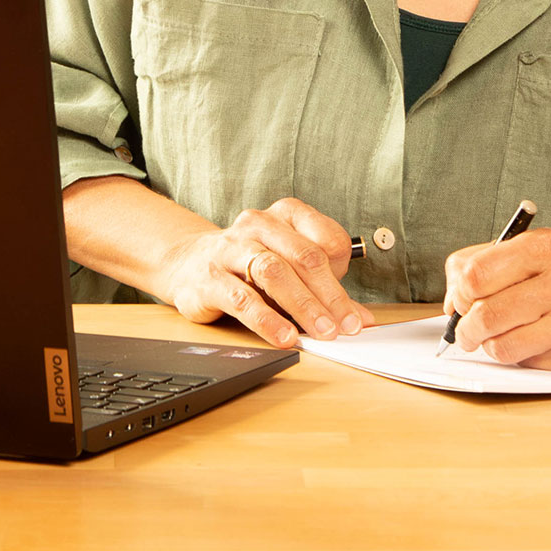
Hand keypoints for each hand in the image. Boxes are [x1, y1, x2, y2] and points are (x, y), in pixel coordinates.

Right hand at [159, 196, 375, 348]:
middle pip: (303, 257)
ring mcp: (232, 247)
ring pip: (273, 271)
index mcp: (288, 214)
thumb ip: (325, 289)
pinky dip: (267, 320)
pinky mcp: (210, 277)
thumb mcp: (291, 266)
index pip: (327, 239)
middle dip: (329, 296)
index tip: (355, 313)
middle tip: (345, 327)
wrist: (190, 263)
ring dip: (302, 305)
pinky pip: (242, 298)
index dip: (344, 276)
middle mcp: (260, 224)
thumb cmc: (251, 265)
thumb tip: (360, 319)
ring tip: (321, 332)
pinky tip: (284, 336)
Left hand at [443, 228, 550, 369]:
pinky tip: (530, 344)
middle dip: (466, 329)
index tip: (460, 300)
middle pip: (486, 315)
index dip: (459, 293)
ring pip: (503, 347)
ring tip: (495, 339)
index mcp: (547, 246)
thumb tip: (451, 301)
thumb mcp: (542, 249)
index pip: (477, 273)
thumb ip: (491, 263)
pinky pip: (528, 365)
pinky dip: (519, 358)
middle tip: (467, 331)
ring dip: (490, 348)